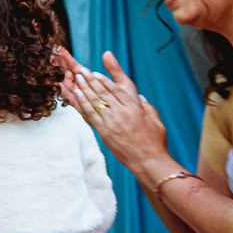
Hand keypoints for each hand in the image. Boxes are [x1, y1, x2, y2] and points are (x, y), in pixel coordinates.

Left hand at [58, 49, 171, 175]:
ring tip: (77, 78)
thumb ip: (147, 106)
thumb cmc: (155, 143)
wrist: (148, 162)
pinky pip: (90, 114)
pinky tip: (76, 94)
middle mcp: (122, 113)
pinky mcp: (104, 132)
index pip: (116, 90)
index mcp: (134, 108)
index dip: (105, 81)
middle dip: (91, 80)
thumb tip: (140, 96)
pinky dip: (82, 102)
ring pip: (94, 101)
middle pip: (103, 93)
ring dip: (84, 88)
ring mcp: (111, 122)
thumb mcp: (156, 121)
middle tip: (82, 71)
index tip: (96, 73)